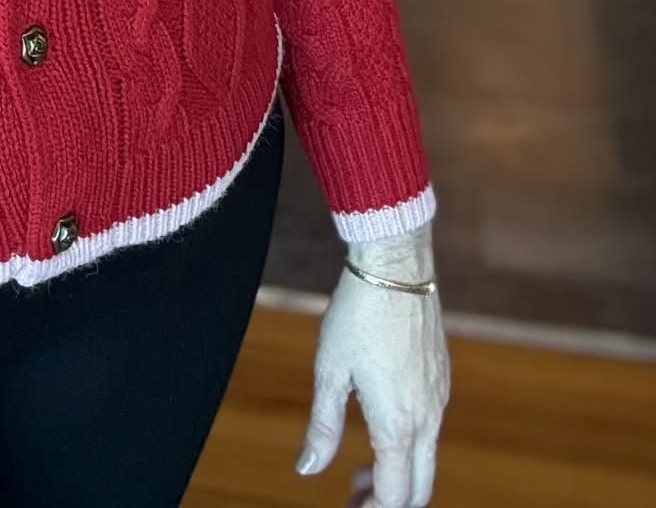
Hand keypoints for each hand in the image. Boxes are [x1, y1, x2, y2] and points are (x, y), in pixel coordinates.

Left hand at [295, 238, 449, 507]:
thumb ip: (322, 427)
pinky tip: (379, 429)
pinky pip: (431, 429)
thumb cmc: (356, 314)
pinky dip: (408, 446)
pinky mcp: (441, 379)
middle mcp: (428, 418)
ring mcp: (439, 398)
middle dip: (389, 501)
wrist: (395, 265)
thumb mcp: (329, 371)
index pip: (395, 494)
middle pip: (420, 488)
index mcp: (398, 424)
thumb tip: (308, 470)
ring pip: (427, 459)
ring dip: (397, 474)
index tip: (348, 507)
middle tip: (354, 497)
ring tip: (358, 470)